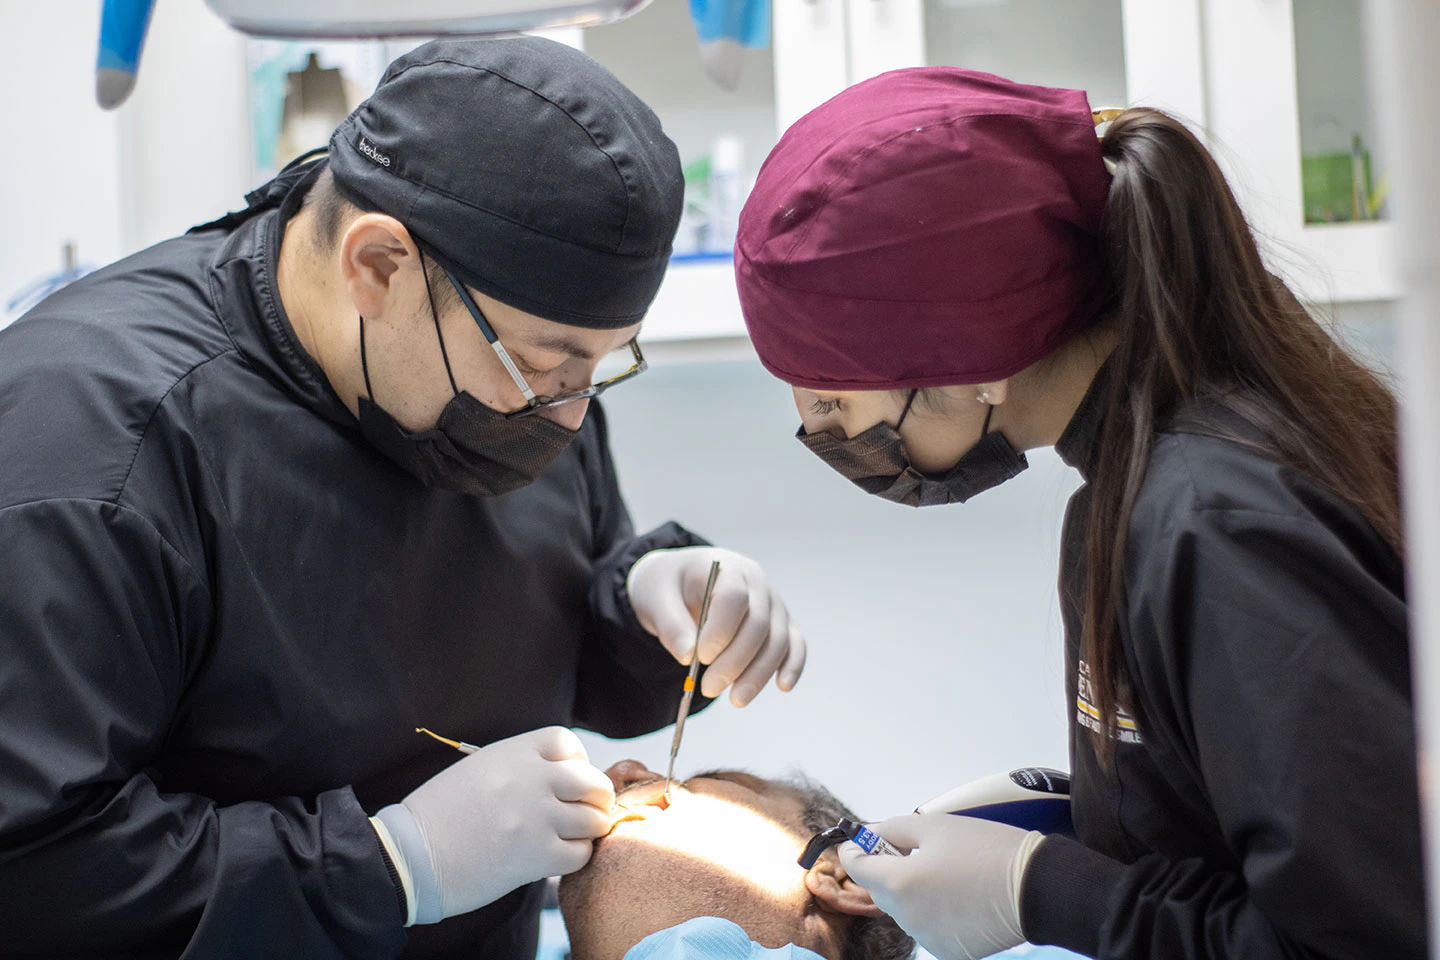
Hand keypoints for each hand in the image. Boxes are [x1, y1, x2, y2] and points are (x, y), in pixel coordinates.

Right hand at [377, 727, 615, 922]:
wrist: (410, 857)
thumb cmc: (439, 814)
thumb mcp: (479, 768)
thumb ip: (520, 764)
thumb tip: (562, 772)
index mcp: (513, 752)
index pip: (568, 743)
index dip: (576, 761)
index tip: (565, 779)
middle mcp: (531, 779)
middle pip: (593, 781)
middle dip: (595, 798)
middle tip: (583, 812)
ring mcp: (536, 817)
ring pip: (594, 819)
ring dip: (588, 830)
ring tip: (571, 836)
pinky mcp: (536, 856)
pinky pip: (581, 853)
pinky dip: (575, 856)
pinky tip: (556, 857)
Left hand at [627, 546, 806, 705]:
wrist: (683, 581)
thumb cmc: (669, 588)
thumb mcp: (656, 599)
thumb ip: (670, 625)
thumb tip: (688, 656)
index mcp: (726, 568)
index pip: (733, 597)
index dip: (721, 629)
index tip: (702, 657)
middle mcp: (756, 583)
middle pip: (758, 623)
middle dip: (736, 661)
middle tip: (709, 688)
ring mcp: (772, 603)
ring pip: (778, 639)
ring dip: (759, 673)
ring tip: (736, 700)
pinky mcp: (780, 623)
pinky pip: (795, 644)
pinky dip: (792, 665)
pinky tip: (782, 686)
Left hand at [839, 814, 1044, 959]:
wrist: (1037, 887)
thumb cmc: (988, 851)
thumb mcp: (934, 825)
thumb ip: (892, 829)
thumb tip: (869, 835)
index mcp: (900, 883)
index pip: (856, 867)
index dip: (855, 849)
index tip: (859, 840)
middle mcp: (908, 917)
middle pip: (879, 889)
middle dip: (887, 868)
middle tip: (911, 849)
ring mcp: (928, 938)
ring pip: (904, 908)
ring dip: (912, 890)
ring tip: (946, 871)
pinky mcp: (949, 950)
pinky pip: (927, 926)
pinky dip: (933, 910)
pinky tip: (958, 894)